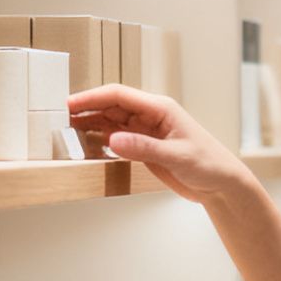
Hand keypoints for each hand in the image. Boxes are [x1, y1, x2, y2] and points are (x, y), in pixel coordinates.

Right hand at [68, 86, 252, 204]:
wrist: (222, 184)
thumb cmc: (208, 164)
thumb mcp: (176, 156)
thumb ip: (144, 148)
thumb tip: (112, 139)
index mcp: (160, 108)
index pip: (119, 96)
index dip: (93, 97)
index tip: (69, 104)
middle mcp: (150, 116)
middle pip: (111, 107)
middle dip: (86, 110)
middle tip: (59, 118)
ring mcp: (146, 132)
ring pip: (111, 123)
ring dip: (90, 125)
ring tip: (66, 130)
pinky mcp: (145, 147)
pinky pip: (117, 140)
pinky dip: (100, 141)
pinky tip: (85, 145)